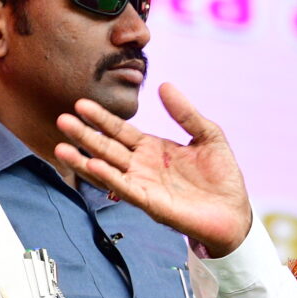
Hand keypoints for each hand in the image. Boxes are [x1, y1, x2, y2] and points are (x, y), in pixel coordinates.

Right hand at [56, 83, 254, 257]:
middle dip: (85, 134)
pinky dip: (107, 177)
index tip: (80, 104)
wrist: (235, 212)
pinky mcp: (150, 203)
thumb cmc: (221, 177)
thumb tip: (164, 85)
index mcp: (152, 149)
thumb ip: (185, 113)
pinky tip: (92, 166)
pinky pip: (124, 188)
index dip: (102, 118)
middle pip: (107, 147)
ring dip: (84, 159)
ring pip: (107, 170)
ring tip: (61, 147)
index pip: (120, 130)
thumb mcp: (208, 136)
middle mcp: (142, 166)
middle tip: (62, 118)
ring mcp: (143, 185)